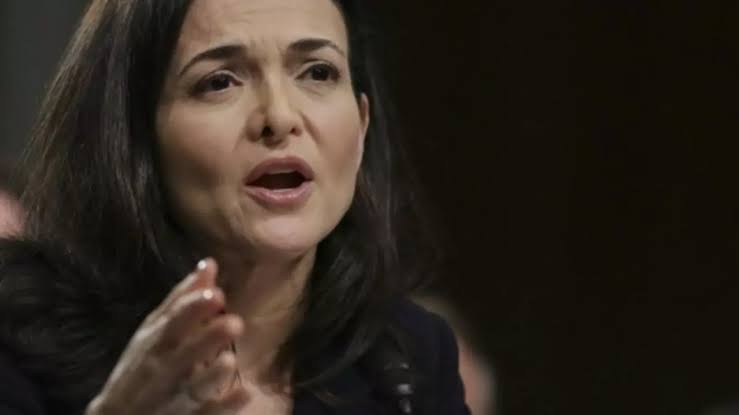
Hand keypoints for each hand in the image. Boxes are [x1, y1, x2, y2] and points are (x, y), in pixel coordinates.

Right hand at [85, 259, 247, 414]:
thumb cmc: (142, 366)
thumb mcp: (155, 331)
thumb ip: (182, 300)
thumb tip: (210, 264)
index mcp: (156, 343)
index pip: (171, 323)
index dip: (192, 310)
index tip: (216, 295)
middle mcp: (162, 369)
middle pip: (183, 354)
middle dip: (206, 340)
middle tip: (234, 324)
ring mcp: (173, 398)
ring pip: (192, 389)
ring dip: (211, 376)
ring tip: (230, 361)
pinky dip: (223, 407)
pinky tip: (244, 394)